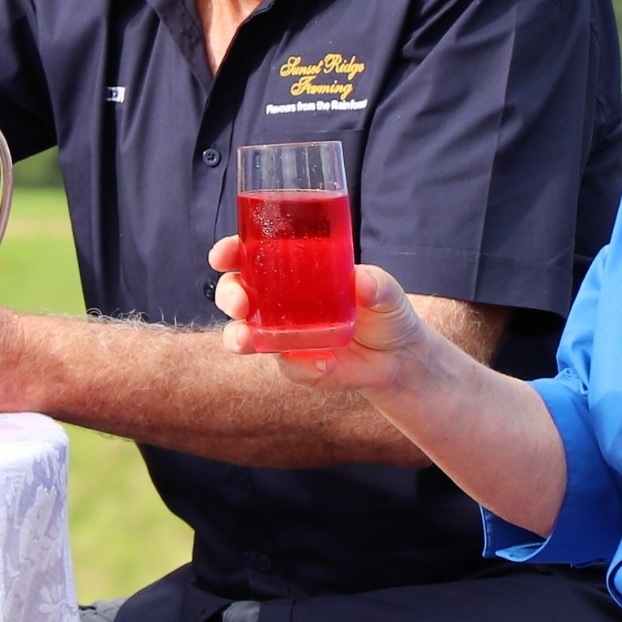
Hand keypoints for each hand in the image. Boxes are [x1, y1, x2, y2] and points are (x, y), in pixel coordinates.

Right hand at [212, 242, 433, 394]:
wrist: (399, 357)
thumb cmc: (384, 310)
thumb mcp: (385, 290)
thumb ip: (375, 283)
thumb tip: (362, 280)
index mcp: (293, 270)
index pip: (250, 256)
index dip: (229, 254)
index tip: (222, 256)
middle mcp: (278, 302)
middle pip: (235, 294)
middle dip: (228, 296)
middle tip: (239, 302)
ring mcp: (283, 335)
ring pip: (243, 334)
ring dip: (237, 336)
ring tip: (246, 340)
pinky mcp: (297, 365)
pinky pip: (288, 367)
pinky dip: (302, 366)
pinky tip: (325, 361)